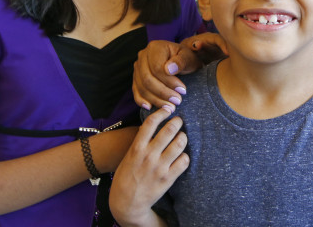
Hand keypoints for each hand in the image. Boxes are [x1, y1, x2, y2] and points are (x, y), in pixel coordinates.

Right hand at [110, 108, 188, 226]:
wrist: (127, 202)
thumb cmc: (127, 175)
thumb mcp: (129, 156)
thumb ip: (141, 142)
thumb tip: (155, 126)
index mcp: (136, 148)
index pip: (150, 123)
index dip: (161, 112)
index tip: (167, 110)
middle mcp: (148, 155)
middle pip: (169, 130)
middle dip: (177, 122)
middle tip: (179, 121)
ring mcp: (159, 167)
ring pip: (179, 143)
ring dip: (183, 137)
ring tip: (182, 137)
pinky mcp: (168, 178)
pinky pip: (184, 161)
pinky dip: (185, 156)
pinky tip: (181, 156)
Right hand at [133, 34, 227, 110]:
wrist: (181, 61)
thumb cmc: (186, 59)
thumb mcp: (189, 58)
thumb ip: (181, 61)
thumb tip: (168, 69)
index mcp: (155, 47)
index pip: (157, 68)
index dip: (169, 82)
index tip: (182, 91)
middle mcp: (142, 56)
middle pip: (147, 78)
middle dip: (162, 93)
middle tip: (177, 102)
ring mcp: (137, 67)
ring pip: (141, 86)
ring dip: (155, 99)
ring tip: (170, 107)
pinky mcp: (136, 77)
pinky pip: (136, 90)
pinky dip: (142, 100)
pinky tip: (151, 107)